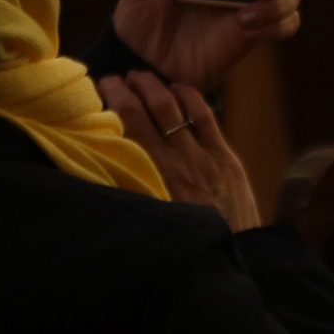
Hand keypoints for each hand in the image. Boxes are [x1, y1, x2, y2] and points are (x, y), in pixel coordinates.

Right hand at [99, 72, 260, 231]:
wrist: (234, 256)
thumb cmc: (186, 246)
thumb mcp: (152, 219)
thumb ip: (132, 192)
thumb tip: (104, 169)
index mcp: (152, 179)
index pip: (126, 130)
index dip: (112, 104)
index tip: (100, 90)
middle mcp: (174, 162)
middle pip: (145, 114)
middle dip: (127, 90)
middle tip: (114, 78)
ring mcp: (202, 157)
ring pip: (173, 110)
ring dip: (155, 88)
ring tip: (140, 77)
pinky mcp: (225, 158)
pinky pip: (206, 118)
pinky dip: (190, 98)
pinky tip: (177, 87)